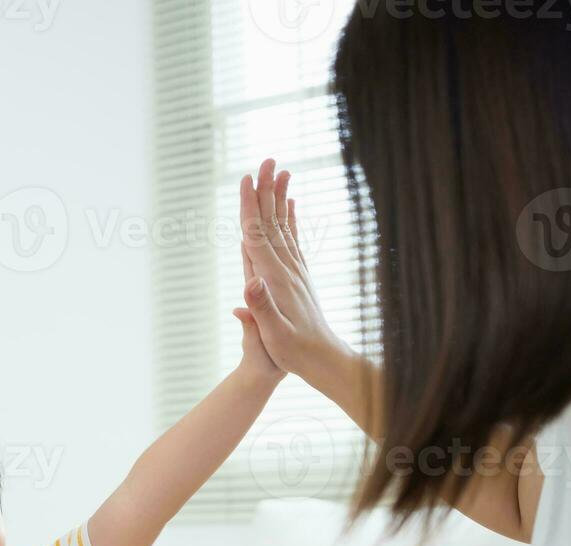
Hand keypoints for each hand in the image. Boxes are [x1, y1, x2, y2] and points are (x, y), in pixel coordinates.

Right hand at [234, 158, 348, 375]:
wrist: (325, 360)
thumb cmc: (295, 352)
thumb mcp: (274, 335)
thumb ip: (261, 309)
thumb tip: (251, 282)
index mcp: (276, 279)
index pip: (258, 234)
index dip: (250, 206)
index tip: (246, 179)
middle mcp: (288, 269)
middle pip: (273, 222)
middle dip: (267, 190)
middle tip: (266, 159)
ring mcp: (296, 272)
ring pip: (284, 226)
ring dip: (280, 198)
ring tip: (280, 171)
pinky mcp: (300, 277)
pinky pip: (293, 240)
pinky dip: (290, 219)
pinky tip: (291, 205)